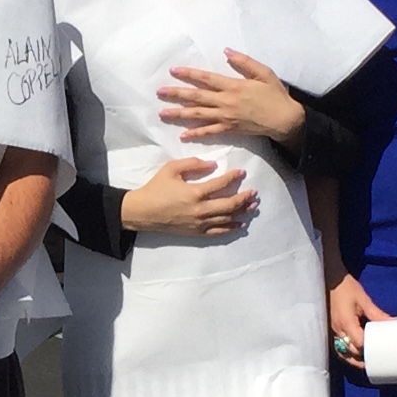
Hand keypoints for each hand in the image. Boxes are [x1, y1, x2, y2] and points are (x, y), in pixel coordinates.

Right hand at [120, 157, 259, 238]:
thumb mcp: (171, 169)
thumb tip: (212, 164)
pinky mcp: (196, 233)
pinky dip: (231, 228)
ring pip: (227, 219)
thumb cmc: (156, 188)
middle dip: (244, 197)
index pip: (221, 184)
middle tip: (254, 192)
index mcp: (195, 192)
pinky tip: (241, 224)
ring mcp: (199, 223)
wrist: (143, 212)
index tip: (241, 172)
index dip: (233, 177)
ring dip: (242, 212)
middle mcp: (200, 209)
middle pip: (229, 204)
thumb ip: (192, 164)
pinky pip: (218, 232)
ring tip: (253, 206)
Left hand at [160, 51, 301, 145]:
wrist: (284, 119)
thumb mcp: (264, 73)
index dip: (189, 74)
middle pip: (196, 97)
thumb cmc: (275, 94)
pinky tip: (183, 134)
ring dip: (179, 114)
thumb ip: (245, 62)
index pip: (206, 79)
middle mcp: (226, 102)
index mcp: (233, 86)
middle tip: (160, 92)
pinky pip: (209, 132)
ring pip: (198, 115)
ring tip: (163, 113)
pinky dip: (196, 133)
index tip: (173, 71)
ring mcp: (226, 117)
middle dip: (176, 94)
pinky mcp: (230, 129)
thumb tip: (227, 52)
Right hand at [326, 270, 392, 368]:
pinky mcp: (332, 329)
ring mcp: (333, 330)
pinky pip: (338, 346)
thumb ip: (378, 315)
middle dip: (362, 357)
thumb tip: (395, 322)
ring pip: (342, 352)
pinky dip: (347, 353)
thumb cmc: (346, 287)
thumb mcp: (364, 300)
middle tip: (377, 360)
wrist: (329, 279)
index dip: (369, 350)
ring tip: (366, 363)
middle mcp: (338, 330)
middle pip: (350, 351)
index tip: (381, 352)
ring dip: (353, 359)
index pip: (359, 344)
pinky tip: (355, 355)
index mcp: (346, 323)